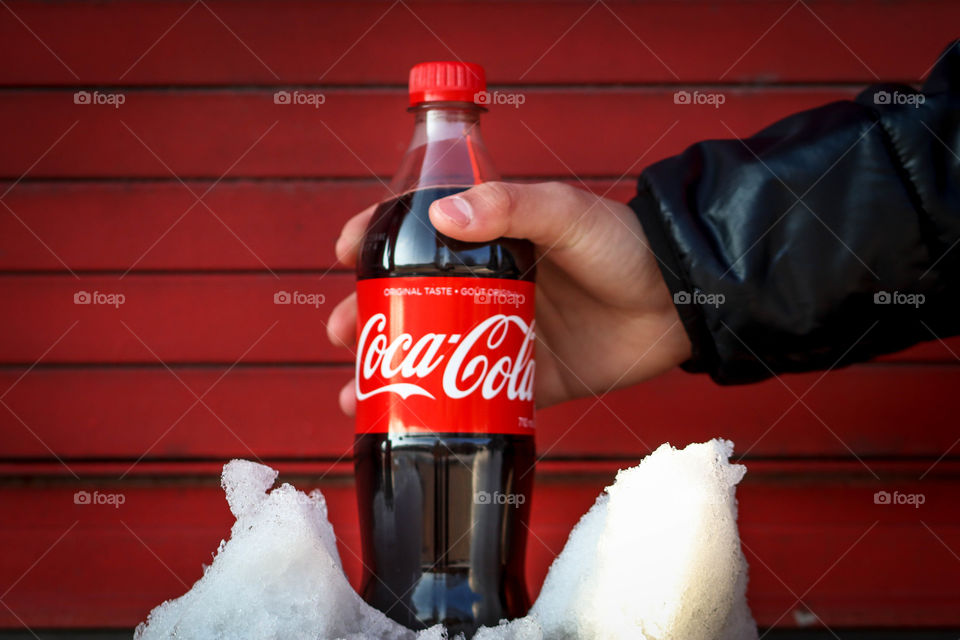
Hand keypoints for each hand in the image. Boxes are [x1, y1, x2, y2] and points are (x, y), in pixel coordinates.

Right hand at [327, 181, 691, 414]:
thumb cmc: (625, 246)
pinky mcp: (525, 381)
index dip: (378, 237)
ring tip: (354, 392)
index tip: (347, 251)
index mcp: (493, 239)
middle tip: (344, 333)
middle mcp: (489, 288)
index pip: (421, 232)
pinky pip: (473, 400)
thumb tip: (441, 217)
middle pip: (412, 300)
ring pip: (431, 356)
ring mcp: (503, 337)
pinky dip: (437, 413)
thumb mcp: (565, 212)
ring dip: (388, 372)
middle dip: (368, 316)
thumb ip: (511, 207)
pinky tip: (406, 422)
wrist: (681, 306)